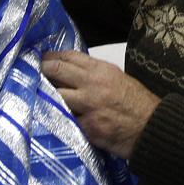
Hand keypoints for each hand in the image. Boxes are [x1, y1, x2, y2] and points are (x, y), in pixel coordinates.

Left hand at [41, 50, 159, 158]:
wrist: (151, 127)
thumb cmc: (137, 103)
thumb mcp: (118, 79)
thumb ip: (95, 75)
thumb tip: (73, 74)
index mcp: (102, 70)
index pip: (69, 57)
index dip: (51, 56)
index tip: (42, 59)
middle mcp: (92, 85)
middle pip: (57, 71)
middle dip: (42, 71)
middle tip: (32, 73)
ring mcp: (88, 106)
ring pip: (56, 96)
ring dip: (45, 95)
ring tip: (37, 95)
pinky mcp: (87, 127)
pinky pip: (65, 120)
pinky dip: (57, 118)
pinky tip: (50, 117)